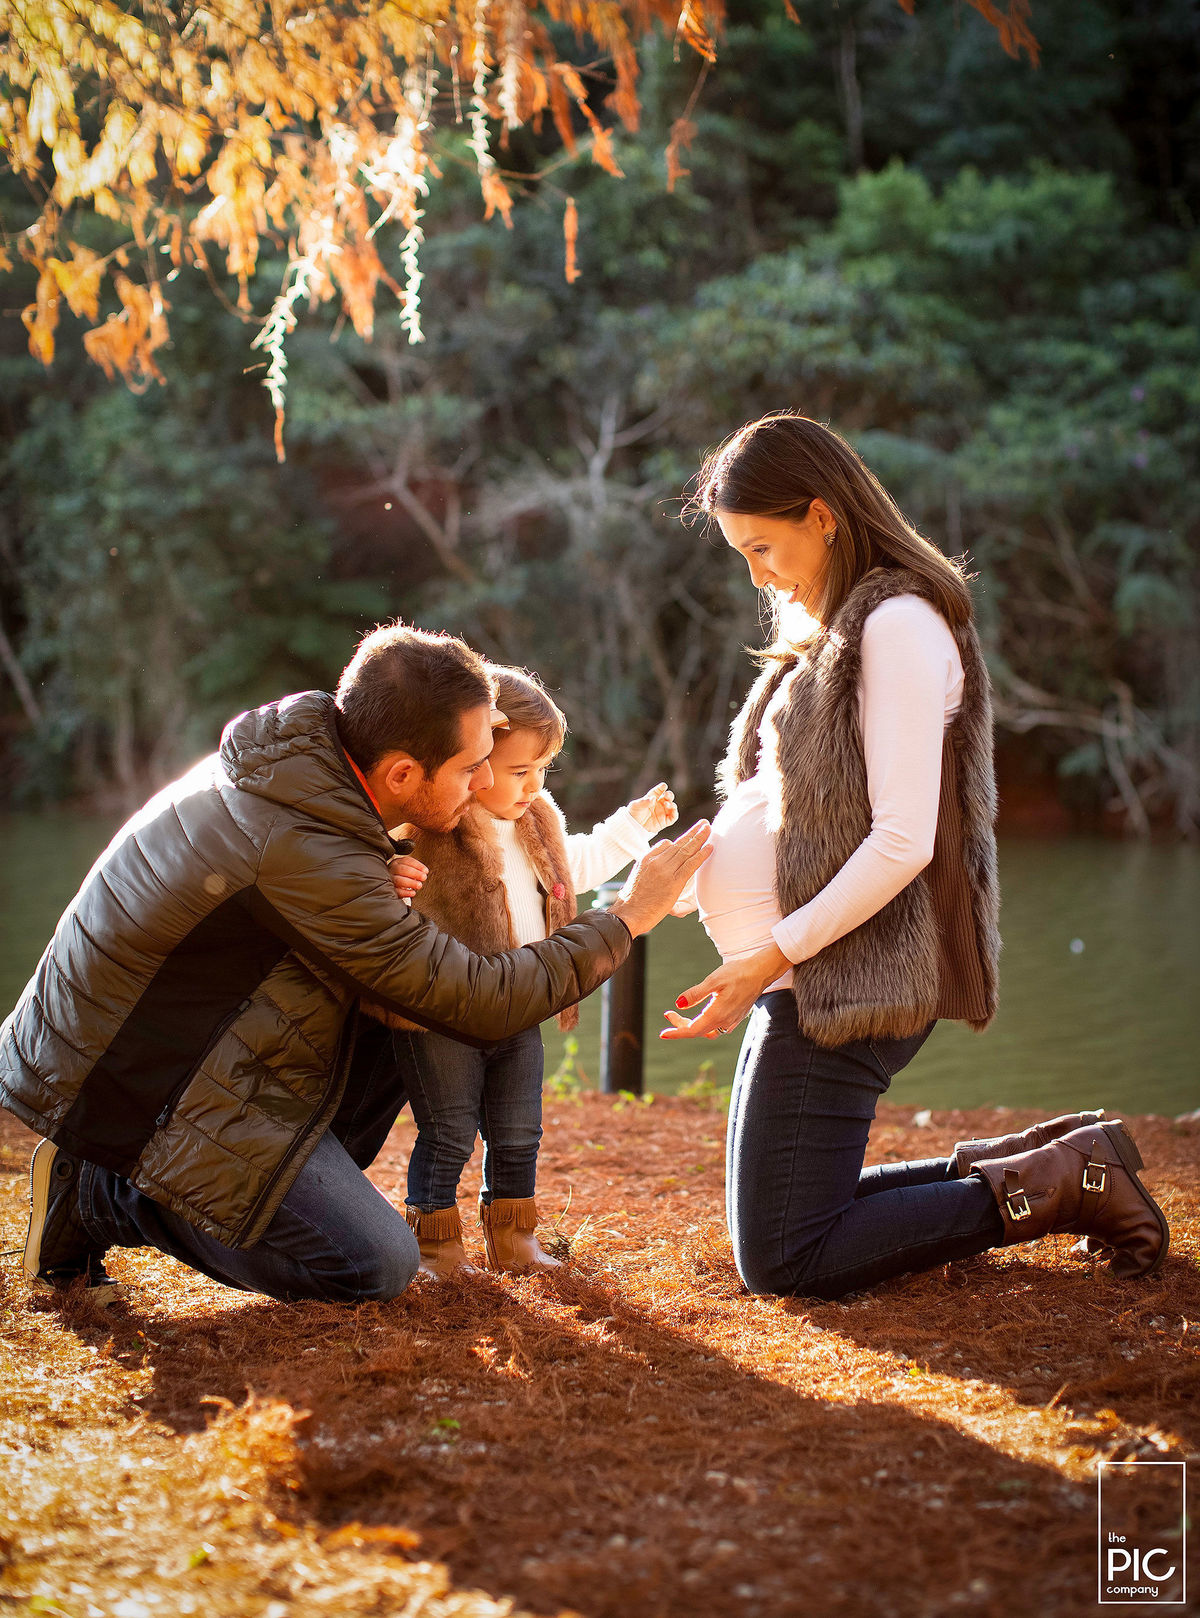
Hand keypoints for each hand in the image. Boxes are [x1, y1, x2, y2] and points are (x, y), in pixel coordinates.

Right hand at [388, 854, 427, 901]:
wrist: (393, 885)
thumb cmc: (403, 876)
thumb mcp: (408, 869)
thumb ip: (416, 869)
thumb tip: (424, 872)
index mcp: (397, 862)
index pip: (407, 861)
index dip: (417, 866)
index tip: (426, 871)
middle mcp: (392, 869)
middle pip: (402, 869)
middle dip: (414, 873)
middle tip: (424, 877)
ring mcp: (390, 879)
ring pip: (398, 880)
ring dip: (411, 883)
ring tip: (419, 885)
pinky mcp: (390, 890)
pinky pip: (397, 891)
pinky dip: (405, 893)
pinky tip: (413, 893)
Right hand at [609, 821, 712, 937]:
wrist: (627, 914)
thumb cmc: (630, 902)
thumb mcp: (636, 879)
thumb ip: (648, 871)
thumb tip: (654, 872)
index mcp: (646, 859)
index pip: (664, 844)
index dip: (678, 841)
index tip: (688, 838)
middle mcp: (655, 861)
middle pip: (678, 843)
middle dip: (692, 832)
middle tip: (703, 823)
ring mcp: (665, 870)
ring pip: (686, 850)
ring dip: (700, 838)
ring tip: (708, 828)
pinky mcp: (674, 881)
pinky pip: (691, 864)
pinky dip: (702, 855)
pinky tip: (710, 847)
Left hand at [627, 782, 677, 834]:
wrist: (633, 826)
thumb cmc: (633, 814)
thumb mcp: (635, 805)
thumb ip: (644, 802)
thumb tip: (653, 799)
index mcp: (652, 798)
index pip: (658, 791)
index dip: (661, 788)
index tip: (663, 786)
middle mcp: (659, 804)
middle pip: (667, 797)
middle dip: (669, 795)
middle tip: (667, 794)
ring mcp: (663, 812)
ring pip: (672, 806)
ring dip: (672, 804)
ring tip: (666, 804)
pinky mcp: (665, 821)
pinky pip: (673, 817)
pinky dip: (675, 813)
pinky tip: (672, 810)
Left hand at [660, 943, 789, 1039]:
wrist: (762, 972)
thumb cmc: (738, 973)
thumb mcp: (714, 980)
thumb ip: (695, 994)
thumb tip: (678, 1004)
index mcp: (717, 1014)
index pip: (692, 1030)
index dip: (676, 1032)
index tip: (663, 1034)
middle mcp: (725, 1021)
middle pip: (698, 1031)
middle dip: (681, 1025)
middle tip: (669, 1014)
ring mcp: (732, 1021)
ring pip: (707, 1031)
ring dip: (693, 1026)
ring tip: (680, 1015)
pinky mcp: (736, 1017)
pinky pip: (717, 1027)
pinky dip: (704, 1024)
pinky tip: (701, 1014)